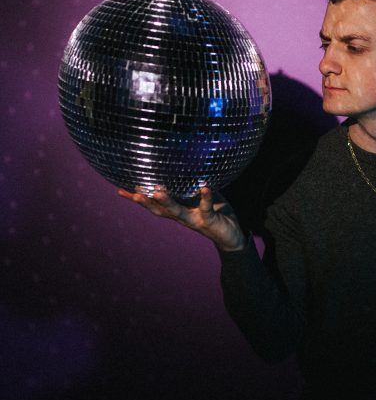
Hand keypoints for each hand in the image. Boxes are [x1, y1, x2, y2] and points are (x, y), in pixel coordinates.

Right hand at [117, 184, 245, 251]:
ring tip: (157, 192)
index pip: (153, 204)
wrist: (232, 236)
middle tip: (133, 191)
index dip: (137, 198)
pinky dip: (205, 197)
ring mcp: (194, 219)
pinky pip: (206, 207)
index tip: (120, 190)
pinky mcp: (209, 219)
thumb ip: (191, 184)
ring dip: (167, 202)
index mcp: (177, 210)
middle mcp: (182, 216)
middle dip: (145, 201)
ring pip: (177, 211)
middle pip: (159, 210)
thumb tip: (185, 162)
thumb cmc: (215, 212)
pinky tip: (204, 187)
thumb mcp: (201, 197)